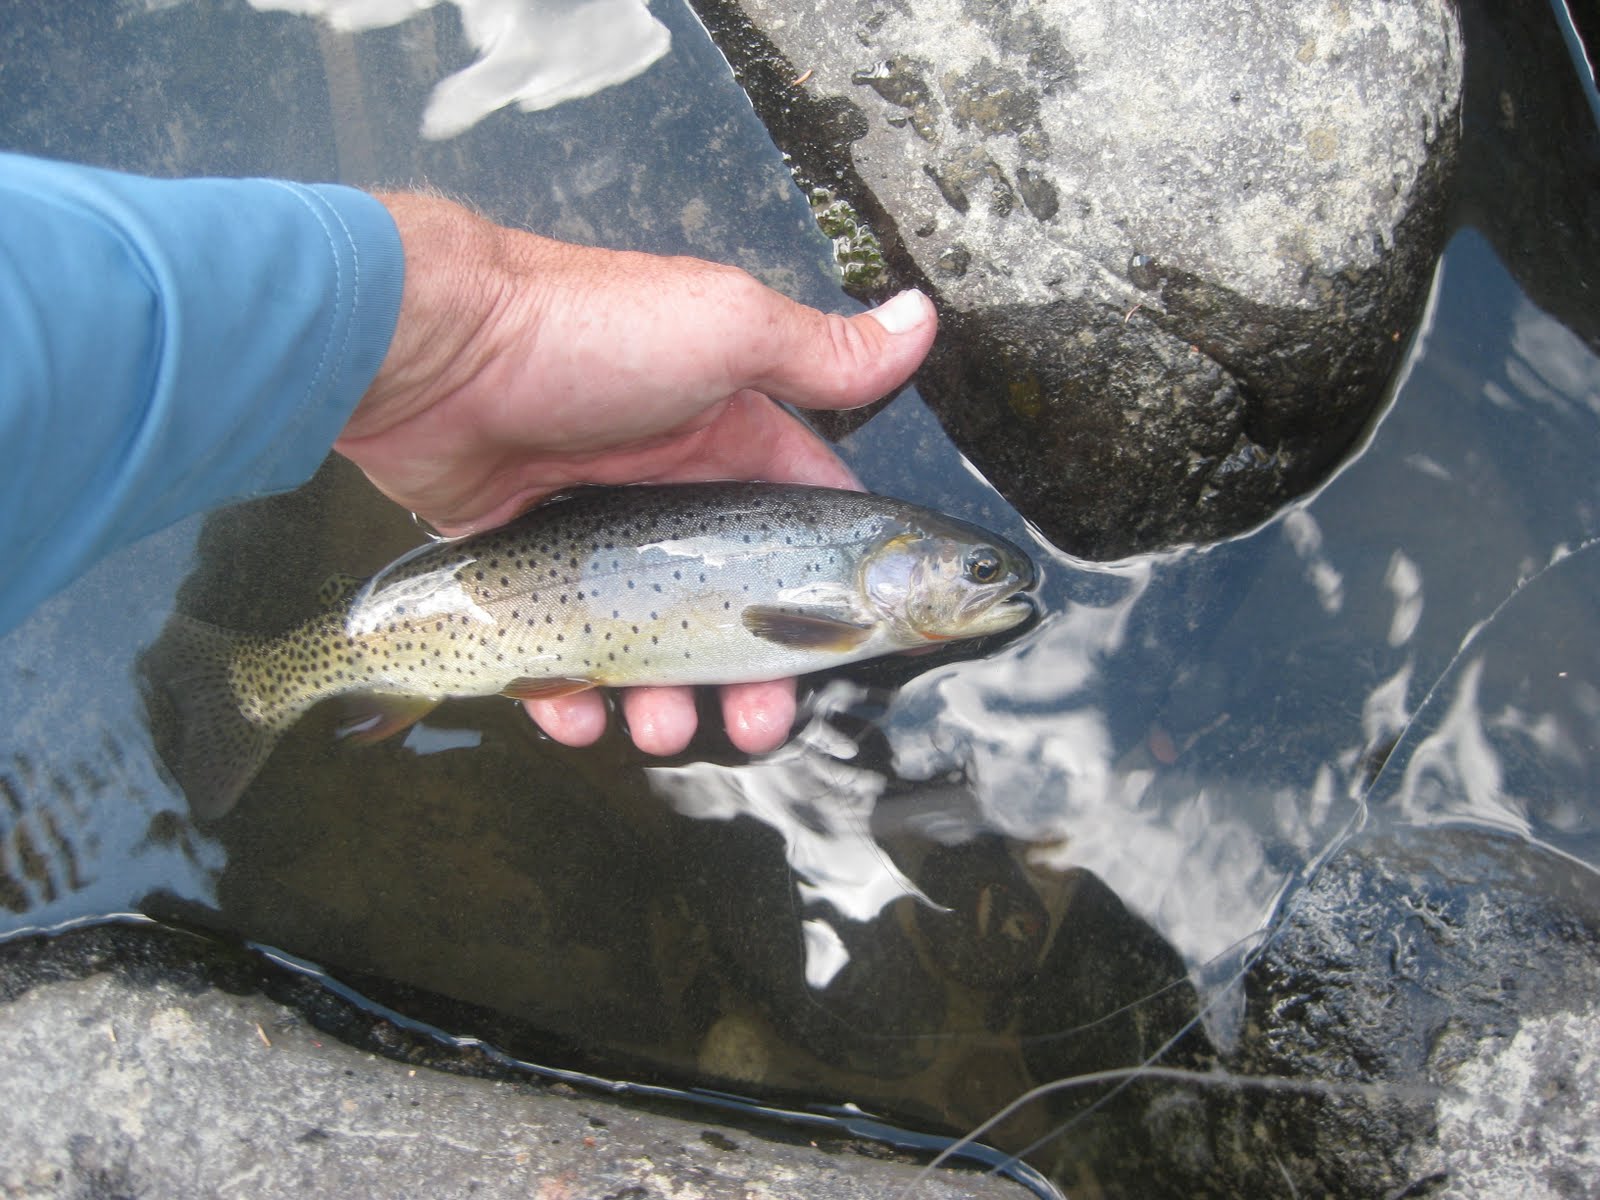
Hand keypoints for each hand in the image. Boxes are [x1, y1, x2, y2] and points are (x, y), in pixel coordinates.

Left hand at [335, 192, 936, 756]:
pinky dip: (570, 690)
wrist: (429, 348)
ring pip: (649, 634)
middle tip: (754, 724)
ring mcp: (593, 526)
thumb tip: (924, 317)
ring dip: (664, 696)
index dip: (830, 592)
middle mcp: (667, 486)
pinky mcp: (522, 556)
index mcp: (726, 437)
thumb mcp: (724, 332)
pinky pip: (559, 641)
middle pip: (731, 601)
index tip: (843, 654)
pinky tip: (575, 716)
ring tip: (657, 730)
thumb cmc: (590, 336)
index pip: (802, 526)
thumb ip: (822, 353)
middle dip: (751, 671)